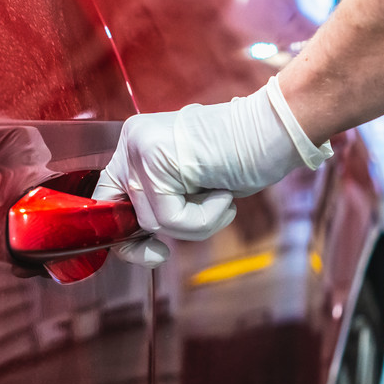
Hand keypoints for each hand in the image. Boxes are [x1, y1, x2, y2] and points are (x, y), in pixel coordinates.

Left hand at [93, 76, 331, 265]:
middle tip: (195, 227)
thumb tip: (139, 244)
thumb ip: (162, 202)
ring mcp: (142, 148)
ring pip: (153, 221)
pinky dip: (204, 218)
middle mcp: (132, 142)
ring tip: (221, 196)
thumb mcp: (191, 185)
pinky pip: (172, 219)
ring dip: (196, 223)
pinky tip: (223, 193)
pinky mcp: (157, 159)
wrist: (276, 131)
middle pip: (127, 217)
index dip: (126, 237)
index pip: (107, 199)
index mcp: (136, 145)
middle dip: (161, 234)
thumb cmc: (243, 158)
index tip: (153, 252)